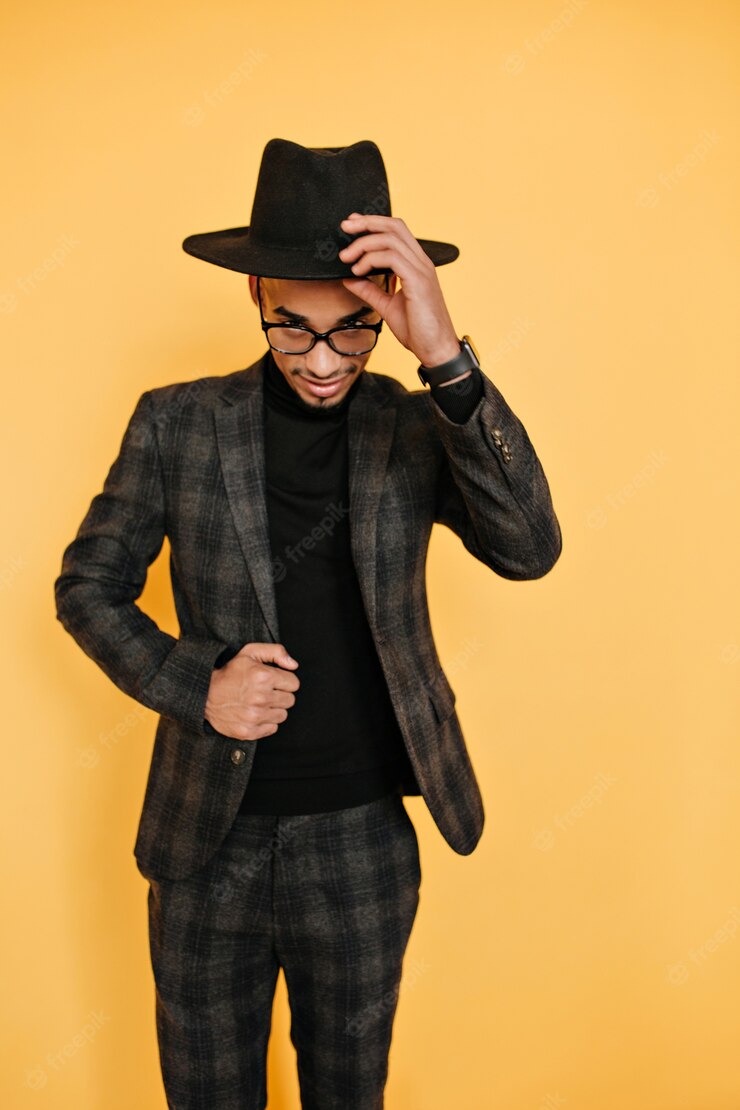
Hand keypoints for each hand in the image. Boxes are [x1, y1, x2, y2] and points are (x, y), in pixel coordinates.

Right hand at [205, 642, 299, 740]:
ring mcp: (255, 716)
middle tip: (265, 691)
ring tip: (259, 702)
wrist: (205, 694)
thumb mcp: (250, 652)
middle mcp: (260, 698)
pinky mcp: (249, 731)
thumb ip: (276, 652)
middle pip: (290, 700)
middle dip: (280, 694)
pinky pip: (273, 728)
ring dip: (274, 709)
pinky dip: (266, 722)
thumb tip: (294, 665)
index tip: (274, 681)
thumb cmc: (230, 673)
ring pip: (283, 715)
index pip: (294, 683)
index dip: (285, 681)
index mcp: (263, 676)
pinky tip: (255, 713)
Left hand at [338, 213, 460, 366]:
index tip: (352, 224)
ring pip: (390, 239)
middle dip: (366, 222)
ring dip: (364, 244)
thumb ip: (370, 290)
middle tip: (345, 227)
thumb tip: (349, 279)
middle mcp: (421, 262)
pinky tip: (359, 271)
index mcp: (416, 265)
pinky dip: (371, 260)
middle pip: (394, 226)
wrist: (436, 350)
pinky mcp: (418, 281)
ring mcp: (421, 270)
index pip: (396, 231)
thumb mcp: (387, 306)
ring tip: (347, 258)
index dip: (373, 222)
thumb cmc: (418, 330)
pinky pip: (392, 258)